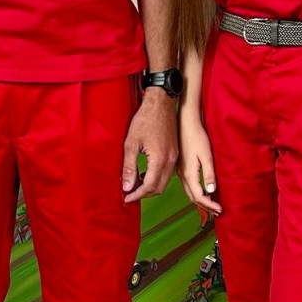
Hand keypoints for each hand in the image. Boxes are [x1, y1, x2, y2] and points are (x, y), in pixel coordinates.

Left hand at [122, 89, 177, 203]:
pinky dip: (156, 178)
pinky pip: (167, 172)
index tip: (127, 198)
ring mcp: (174, 156)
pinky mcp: (175, 152)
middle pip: (159, 187)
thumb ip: (129, 166)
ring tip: (135, 183)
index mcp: (160, 159)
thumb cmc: (145, 119)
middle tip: (130, 193)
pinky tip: (145, 173)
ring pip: (164, 181)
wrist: (161, 103)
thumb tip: (127, 186)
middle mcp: (170, 160)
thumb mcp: (131, 143)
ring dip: (151, 186)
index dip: (137, 194)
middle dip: (144, 194)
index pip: (150, 186)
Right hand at [179, 111, 219, 215]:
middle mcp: (182, 175)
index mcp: (189, 174)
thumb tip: (211, 191)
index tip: (219, 210)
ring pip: (189, 191)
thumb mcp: (206, 155)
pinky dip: (195, 192)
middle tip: (216, 211)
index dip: (209, 205)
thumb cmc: (197, 136)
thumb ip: (209, 174)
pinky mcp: (180, 166)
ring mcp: (180, 171)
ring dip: (200, 200)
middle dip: (205, 206)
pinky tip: (202, 190)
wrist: (185, 123)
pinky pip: (188, 184)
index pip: (199, 196)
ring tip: (211, 204)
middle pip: (193, 197)